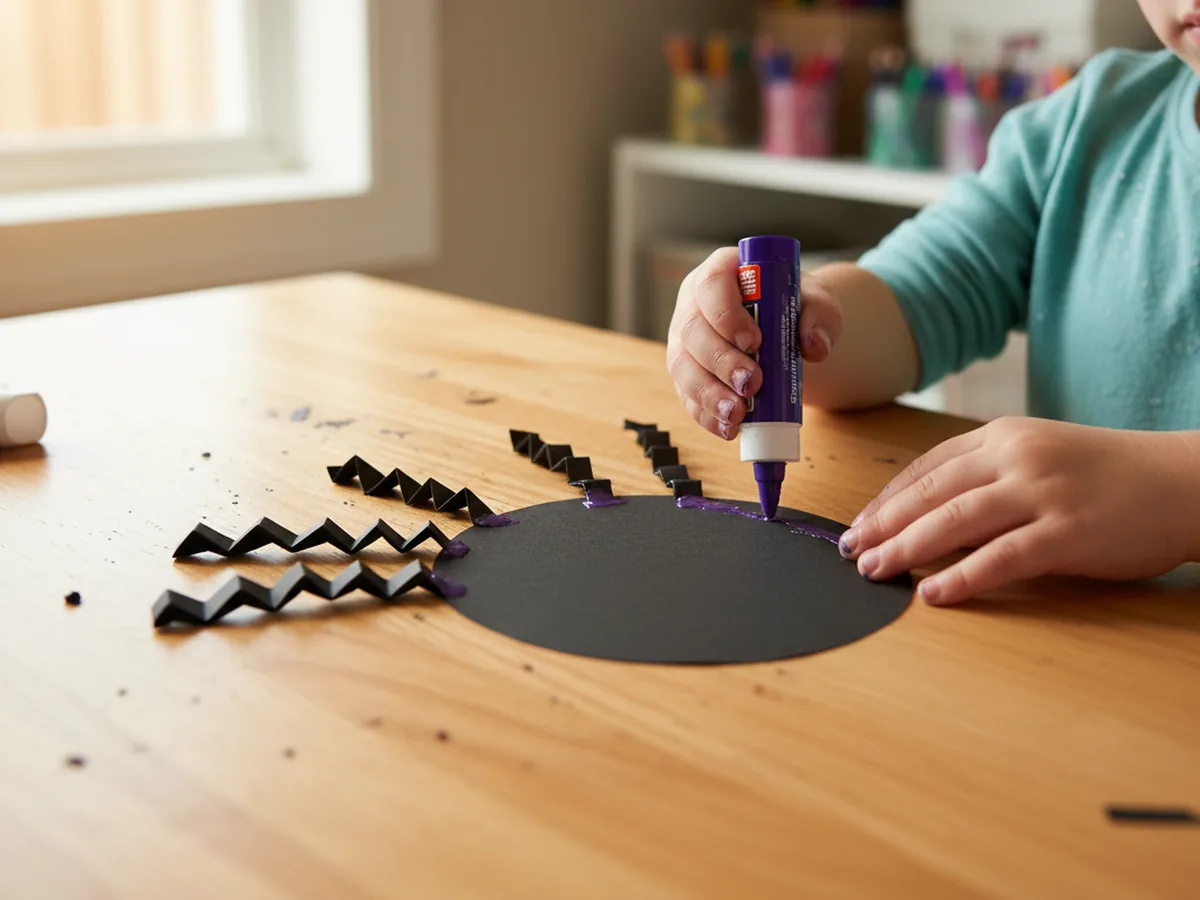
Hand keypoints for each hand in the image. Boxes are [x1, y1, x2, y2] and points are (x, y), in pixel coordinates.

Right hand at [666, 247, 843, 439]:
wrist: (784, 328)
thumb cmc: (792, 306)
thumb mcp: (814, 300)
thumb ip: (820, 315)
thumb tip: (814, 345)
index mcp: (720, 273)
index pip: (710, 285)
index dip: (725, 314)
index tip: (754, 340)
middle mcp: (693, 305)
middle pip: (692, 331)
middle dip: (720, 362)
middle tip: (752, 383)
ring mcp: (684, 341)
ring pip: (682, 367)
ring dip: (709, 394)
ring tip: (738, 414)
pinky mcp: (686, 374)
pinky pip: (686, 396)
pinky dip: (706, 415)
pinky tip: (728, 428)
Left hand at [839, 417, 1199, 605]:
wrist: (1185, 482)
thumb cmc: (1109, 475)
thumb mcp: (1040, 458)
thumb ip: (988, 479)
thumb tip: (929, 519)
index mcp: (1002, 436)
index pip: (926, 466)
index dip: (887, 498)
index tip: (859, 523)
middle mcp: (1015, 457)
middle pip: (931, 492)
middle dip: (883, 524)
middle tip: (850, 551)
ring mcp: (1042, 492)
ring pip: (956, 519)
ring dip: (907, 547)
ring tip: (874, 569)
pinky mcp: (1068, 532)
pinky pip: (1003, 557)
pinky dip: (963, 577)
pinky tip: (933, 593)